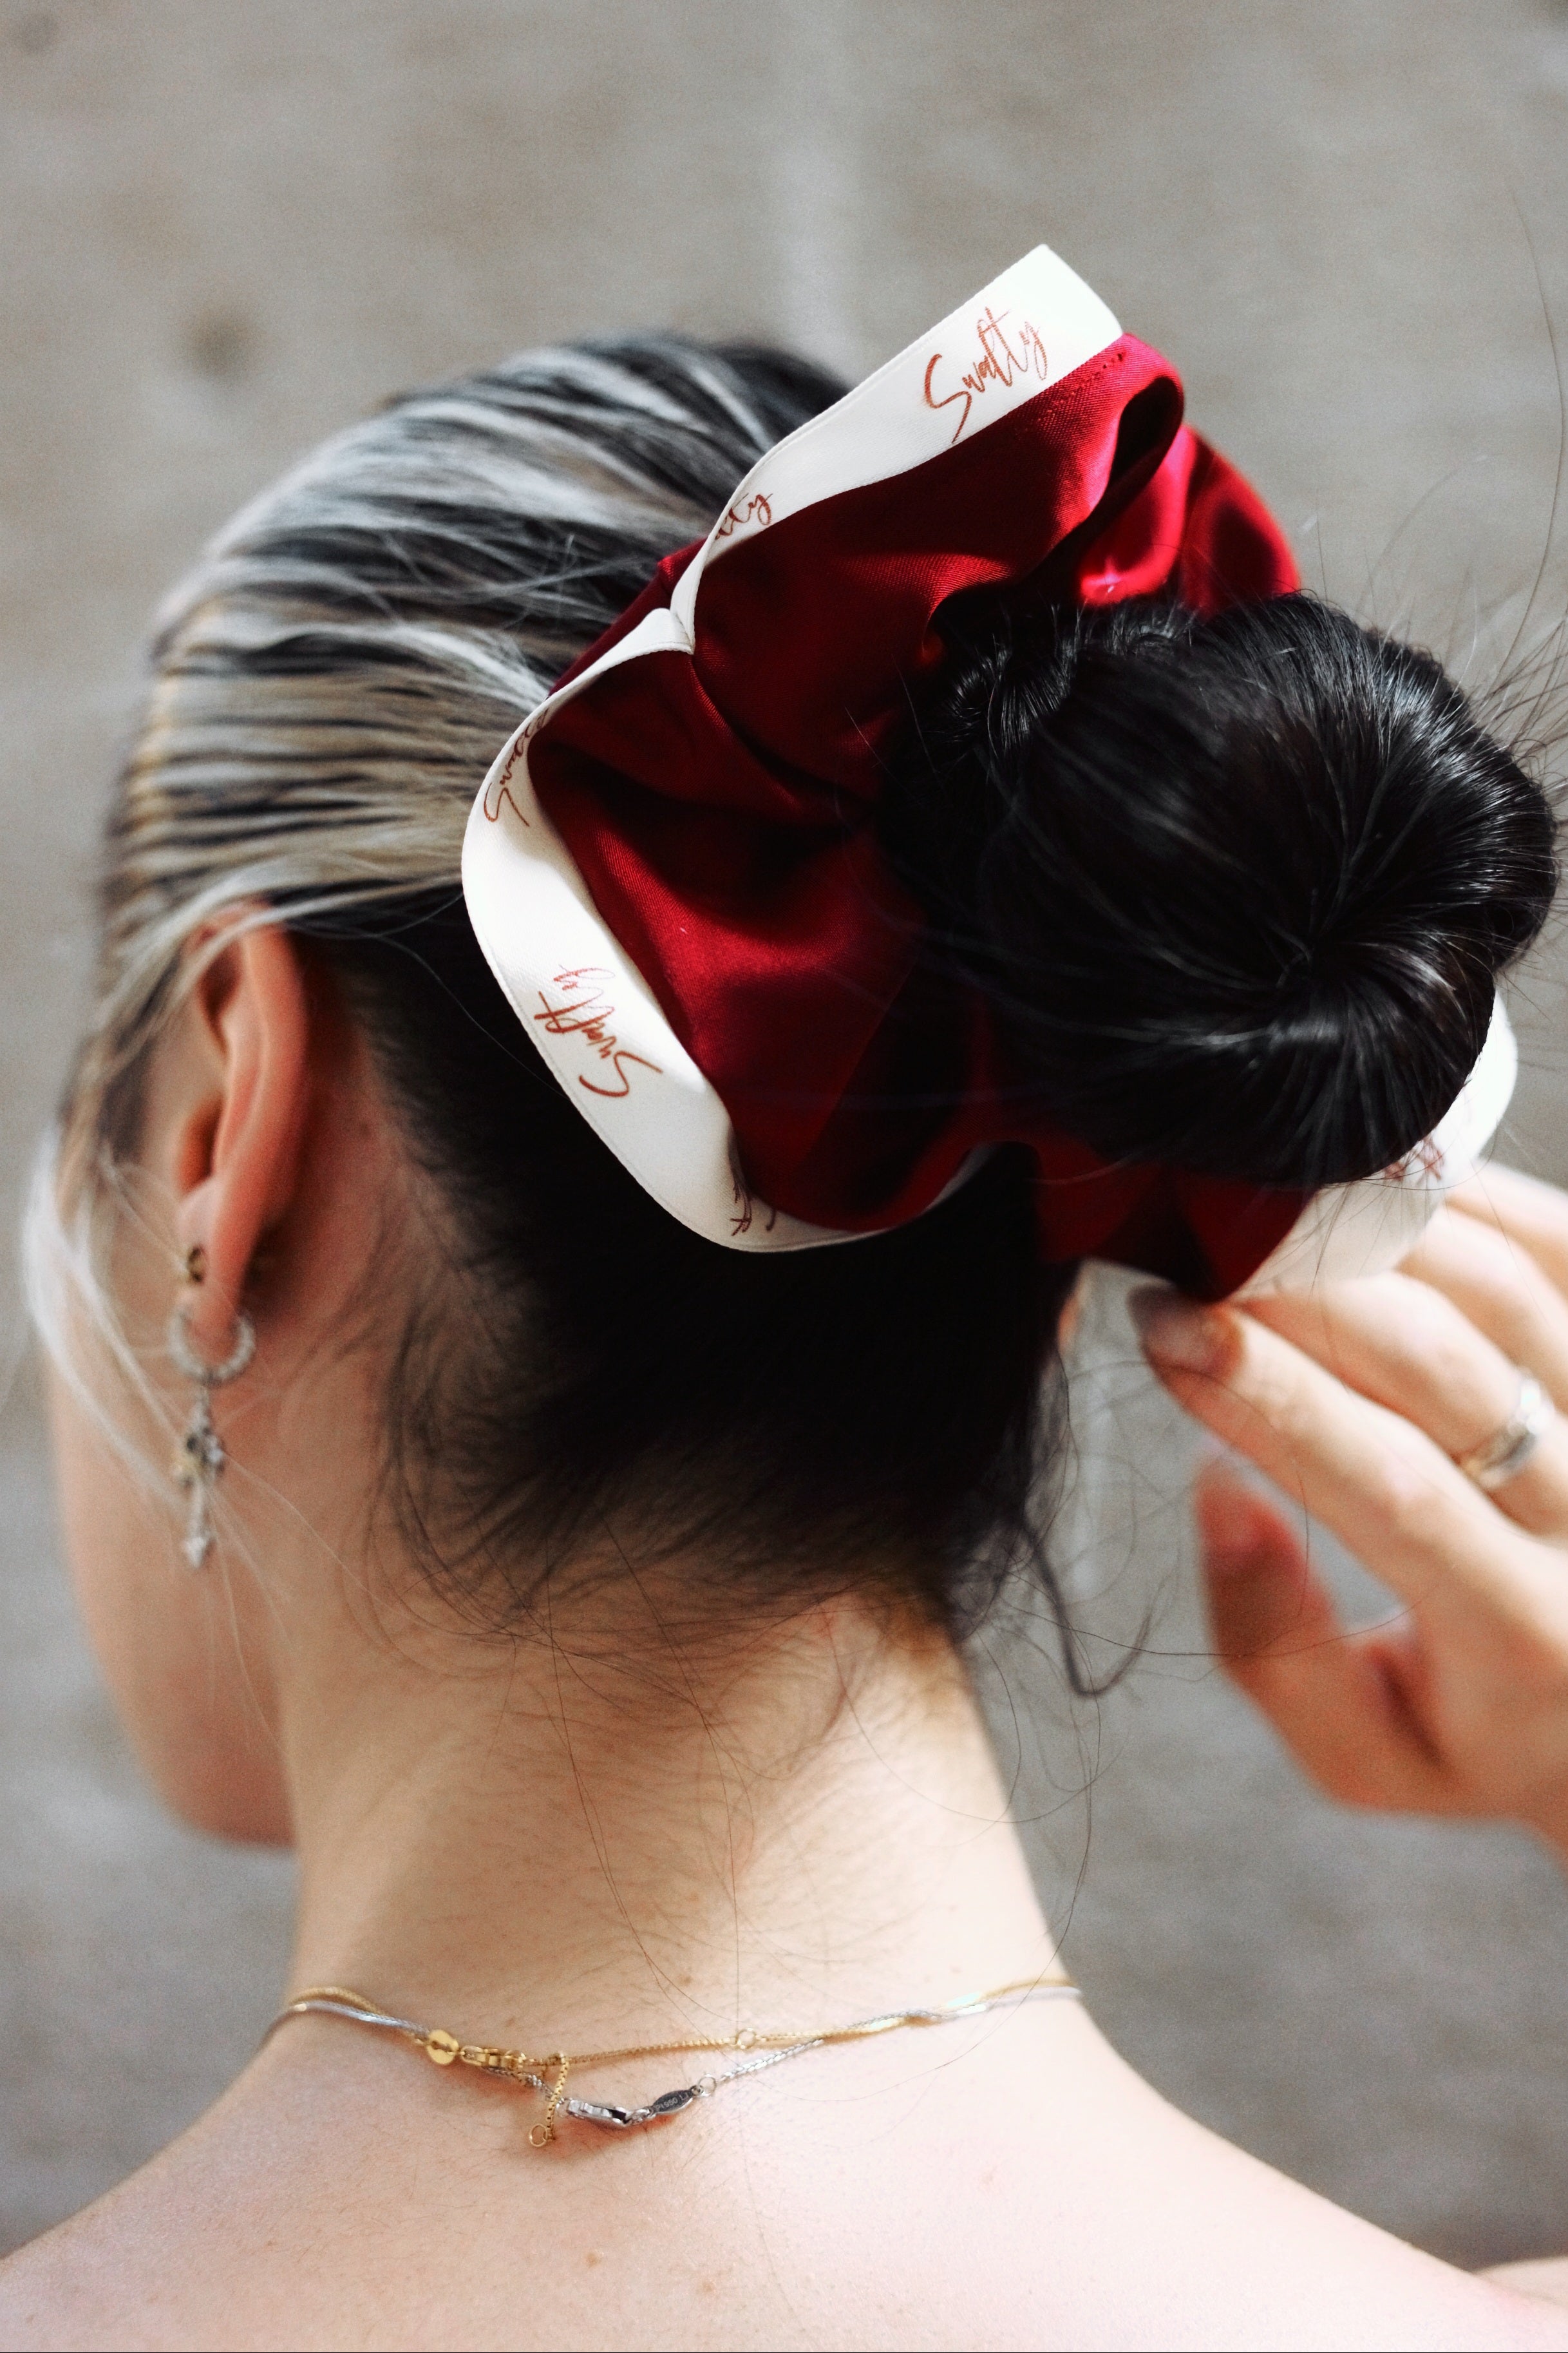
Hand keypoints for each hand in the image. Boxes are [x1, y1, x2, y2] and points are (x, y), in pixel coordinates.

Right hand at [1131, 1166, 1567, 1855]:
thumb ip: (1272, 1646)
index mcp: (1525, 1639)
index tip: (1164, 1325)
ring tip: (1254, 1214)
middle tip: (1188, 1250)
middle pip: (1440, 1367)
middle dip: (1296, 1292)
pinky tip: (1358, 1190)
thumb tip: (1217, 1494)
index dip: (1267, 1393)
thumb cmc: (1476, 1726)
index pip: (1387, 1484)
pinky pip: (1551, 1241)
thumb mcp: (1362, 1755)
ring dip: (1365, 1231)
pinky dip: (1455, 1198)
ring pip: (1499, 1286)